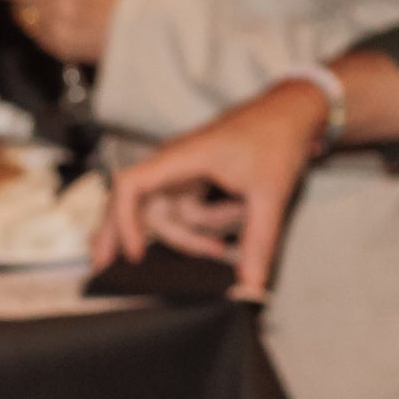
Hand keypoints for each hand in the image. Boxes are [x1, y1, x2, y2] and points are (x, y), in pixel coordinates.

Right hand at [96, 80, 329, 297]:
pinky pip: (186, 211)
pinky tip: (225, 240)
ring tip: (231, 236)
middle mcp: (175, 163)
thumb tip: (250, 286)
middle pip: (135, 201)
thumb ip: (258, 243)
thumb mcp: (269, 194)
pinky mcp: (196, 178)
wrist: (294, 112)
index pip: (132, 184)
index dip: (123, 219)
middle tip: (104, 267)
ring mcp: (184, 171)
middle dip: (123, 233)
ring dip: (194, 234)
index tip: (134, 253)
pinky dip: (203, 228)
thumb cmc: (277, 137)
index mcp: (183, 157)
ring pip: (169, 214)